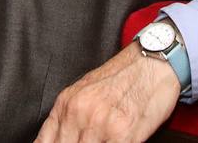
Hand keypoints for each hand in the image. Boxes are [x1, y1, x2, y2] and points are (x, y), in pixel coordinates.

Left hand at [35, 42, 180, 142]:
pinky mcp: (123, 135)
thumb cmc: (121, 77)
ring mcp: (100, 125)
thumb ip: (68, 117)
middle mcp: (79, 113)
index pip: (46, 141)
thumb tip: (57, 138)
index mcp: (66, 103)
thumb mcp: (84, 91)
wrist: (150, 63)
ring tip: (99, 142)